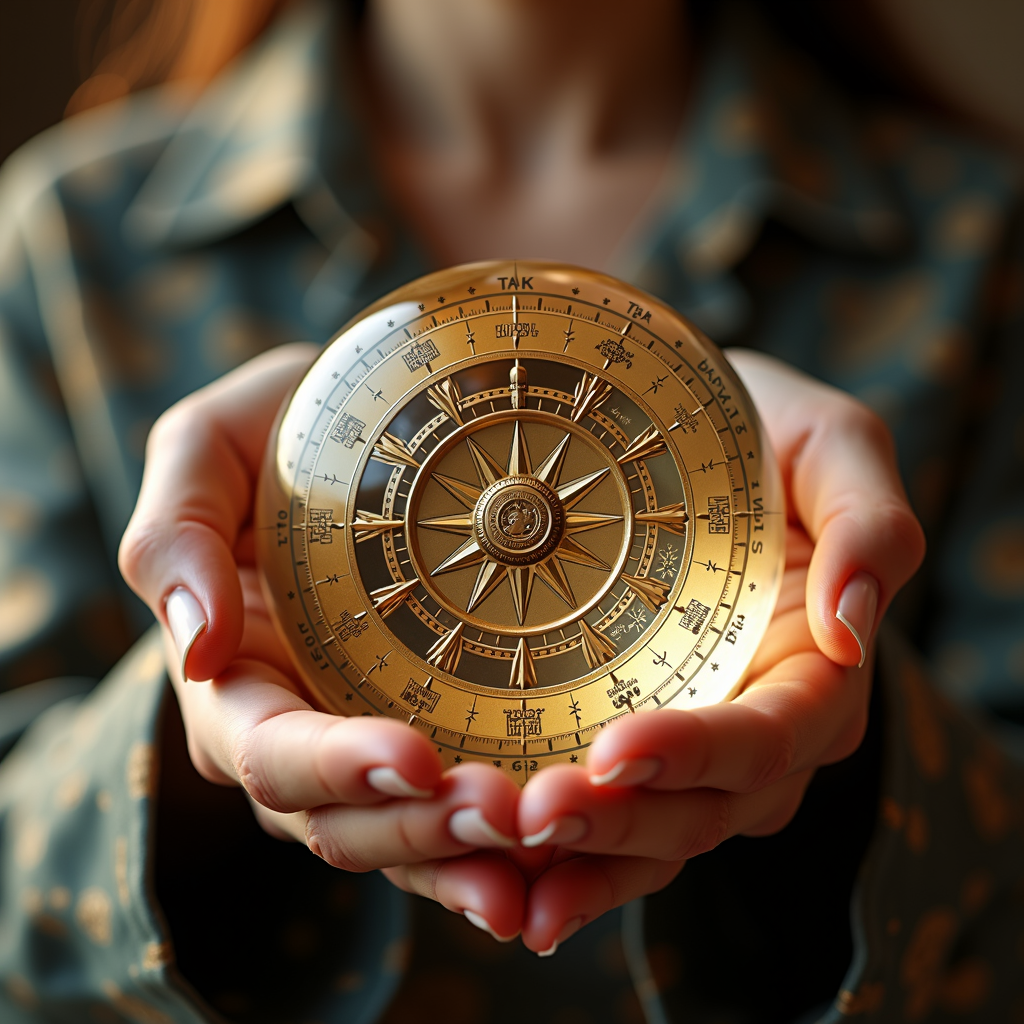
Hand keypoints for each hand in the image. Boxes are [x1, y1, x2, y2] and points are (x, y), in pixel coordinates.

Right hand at [119, 346, 526, 939]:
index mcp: (232, 681)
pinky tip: (555, 862)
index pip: (268, 751)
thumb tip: (196, 649)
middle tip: (509, 813)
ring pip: (405, 841)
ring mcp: (365, 752)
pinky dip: (498, 849)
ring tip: (540, 847)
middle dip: (421, 828)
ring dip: (468, 857)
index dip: (335, 767)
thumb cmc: (277, 436)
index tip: (414, 758)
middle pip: (343, 820)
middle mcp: (297, 737)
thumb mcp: (207, 450)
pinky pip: (454, 820)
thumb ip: (175, 536)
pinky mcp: (431, 744)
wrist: (361, 433)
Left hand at [507, 352, 925, 952]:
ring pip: (655, 834)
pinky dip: (572, 865)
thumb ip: (870, 524)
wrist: (698, 440)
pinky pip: (618, 823)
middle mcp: (763, 728)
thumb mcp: (834, 446)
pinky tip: (515, 885)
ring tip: (506, 853)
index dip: (700, 753)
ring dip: (585, 859)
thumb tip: (854, 625)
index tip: (617, 750)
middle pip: (703, 808)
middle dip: (622, 824)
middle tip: (535, 817)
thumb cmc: (769, 436)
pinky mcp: (643, 750)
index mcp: (817, 671)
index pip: (770, 737)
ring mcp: (699, 748)